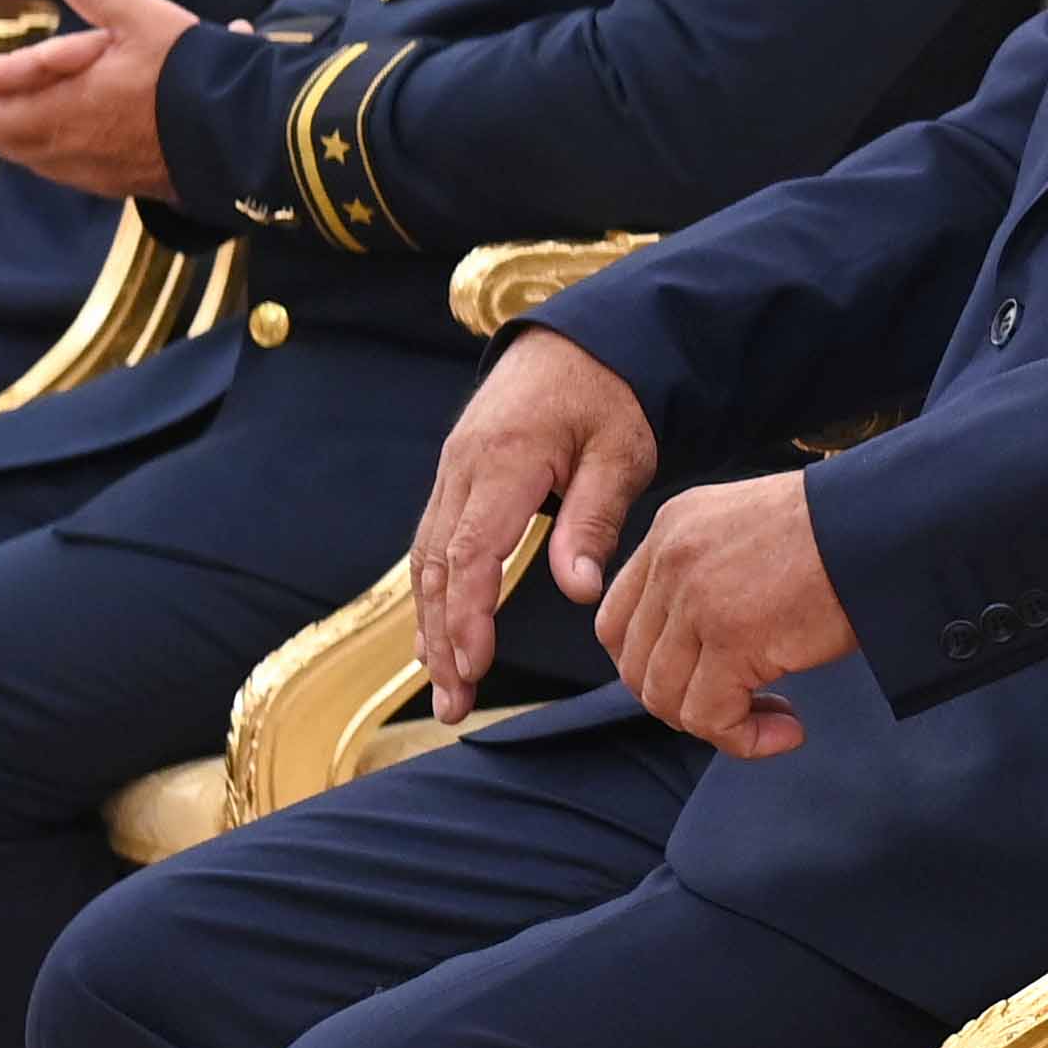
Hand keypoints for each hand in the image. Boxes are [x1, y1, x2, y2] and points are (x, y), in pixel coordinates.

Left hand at [0, 0, 193, 199]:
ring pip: (33, 157)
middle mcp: (67, 144)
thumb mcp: (144, 19)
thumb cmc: (189, 76)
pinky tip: (57, 147)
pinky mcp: (120, 183)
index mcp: (60, 106)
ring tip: (0, 125)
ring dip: (11, 138)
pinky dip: (46, 155)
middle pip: (6, 137)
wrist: (240, 136)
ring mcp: (93, 169)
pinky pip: (65, 171)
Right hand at [410, 328, 660, 716]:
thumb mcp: (620, 453)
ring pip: (427, 561)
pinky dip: (434, 594)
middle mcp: (462, 469)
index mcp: (503, 461)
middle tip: (452, 704)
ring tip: (446, 689)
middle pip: (436, 567)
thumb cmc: (609, 397)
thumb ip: (593, 522)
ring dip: (431, 626)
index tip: (472, 666)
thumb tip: (577, 592)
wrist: (581, 343)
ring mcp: (451, 472)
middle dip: (440, 639)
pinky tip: (440, 636)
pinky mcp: (456, 478)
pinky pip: (434, 543)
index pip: (471, 552)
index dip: (467, 615)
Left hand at [595, 470, 851, 757]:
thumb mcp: (754, 533)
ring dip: (720, 725)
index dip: (652, 666)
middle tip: (746, 708)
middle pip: (636, 666)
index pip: (618, 619)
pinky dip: (745, 739)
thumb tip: (702, 651)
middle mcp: (671, 559)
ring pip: (667, 699)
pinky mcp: (732, 638)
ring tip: (776, 721)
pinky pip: (712, 718)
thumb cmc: (847, 530)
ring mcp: (696, 599)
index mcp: (674, 527)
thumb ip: (711, 575)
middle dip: (686, 702)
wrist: (891, 523)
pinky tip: (789, 731)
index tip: (704, 680)